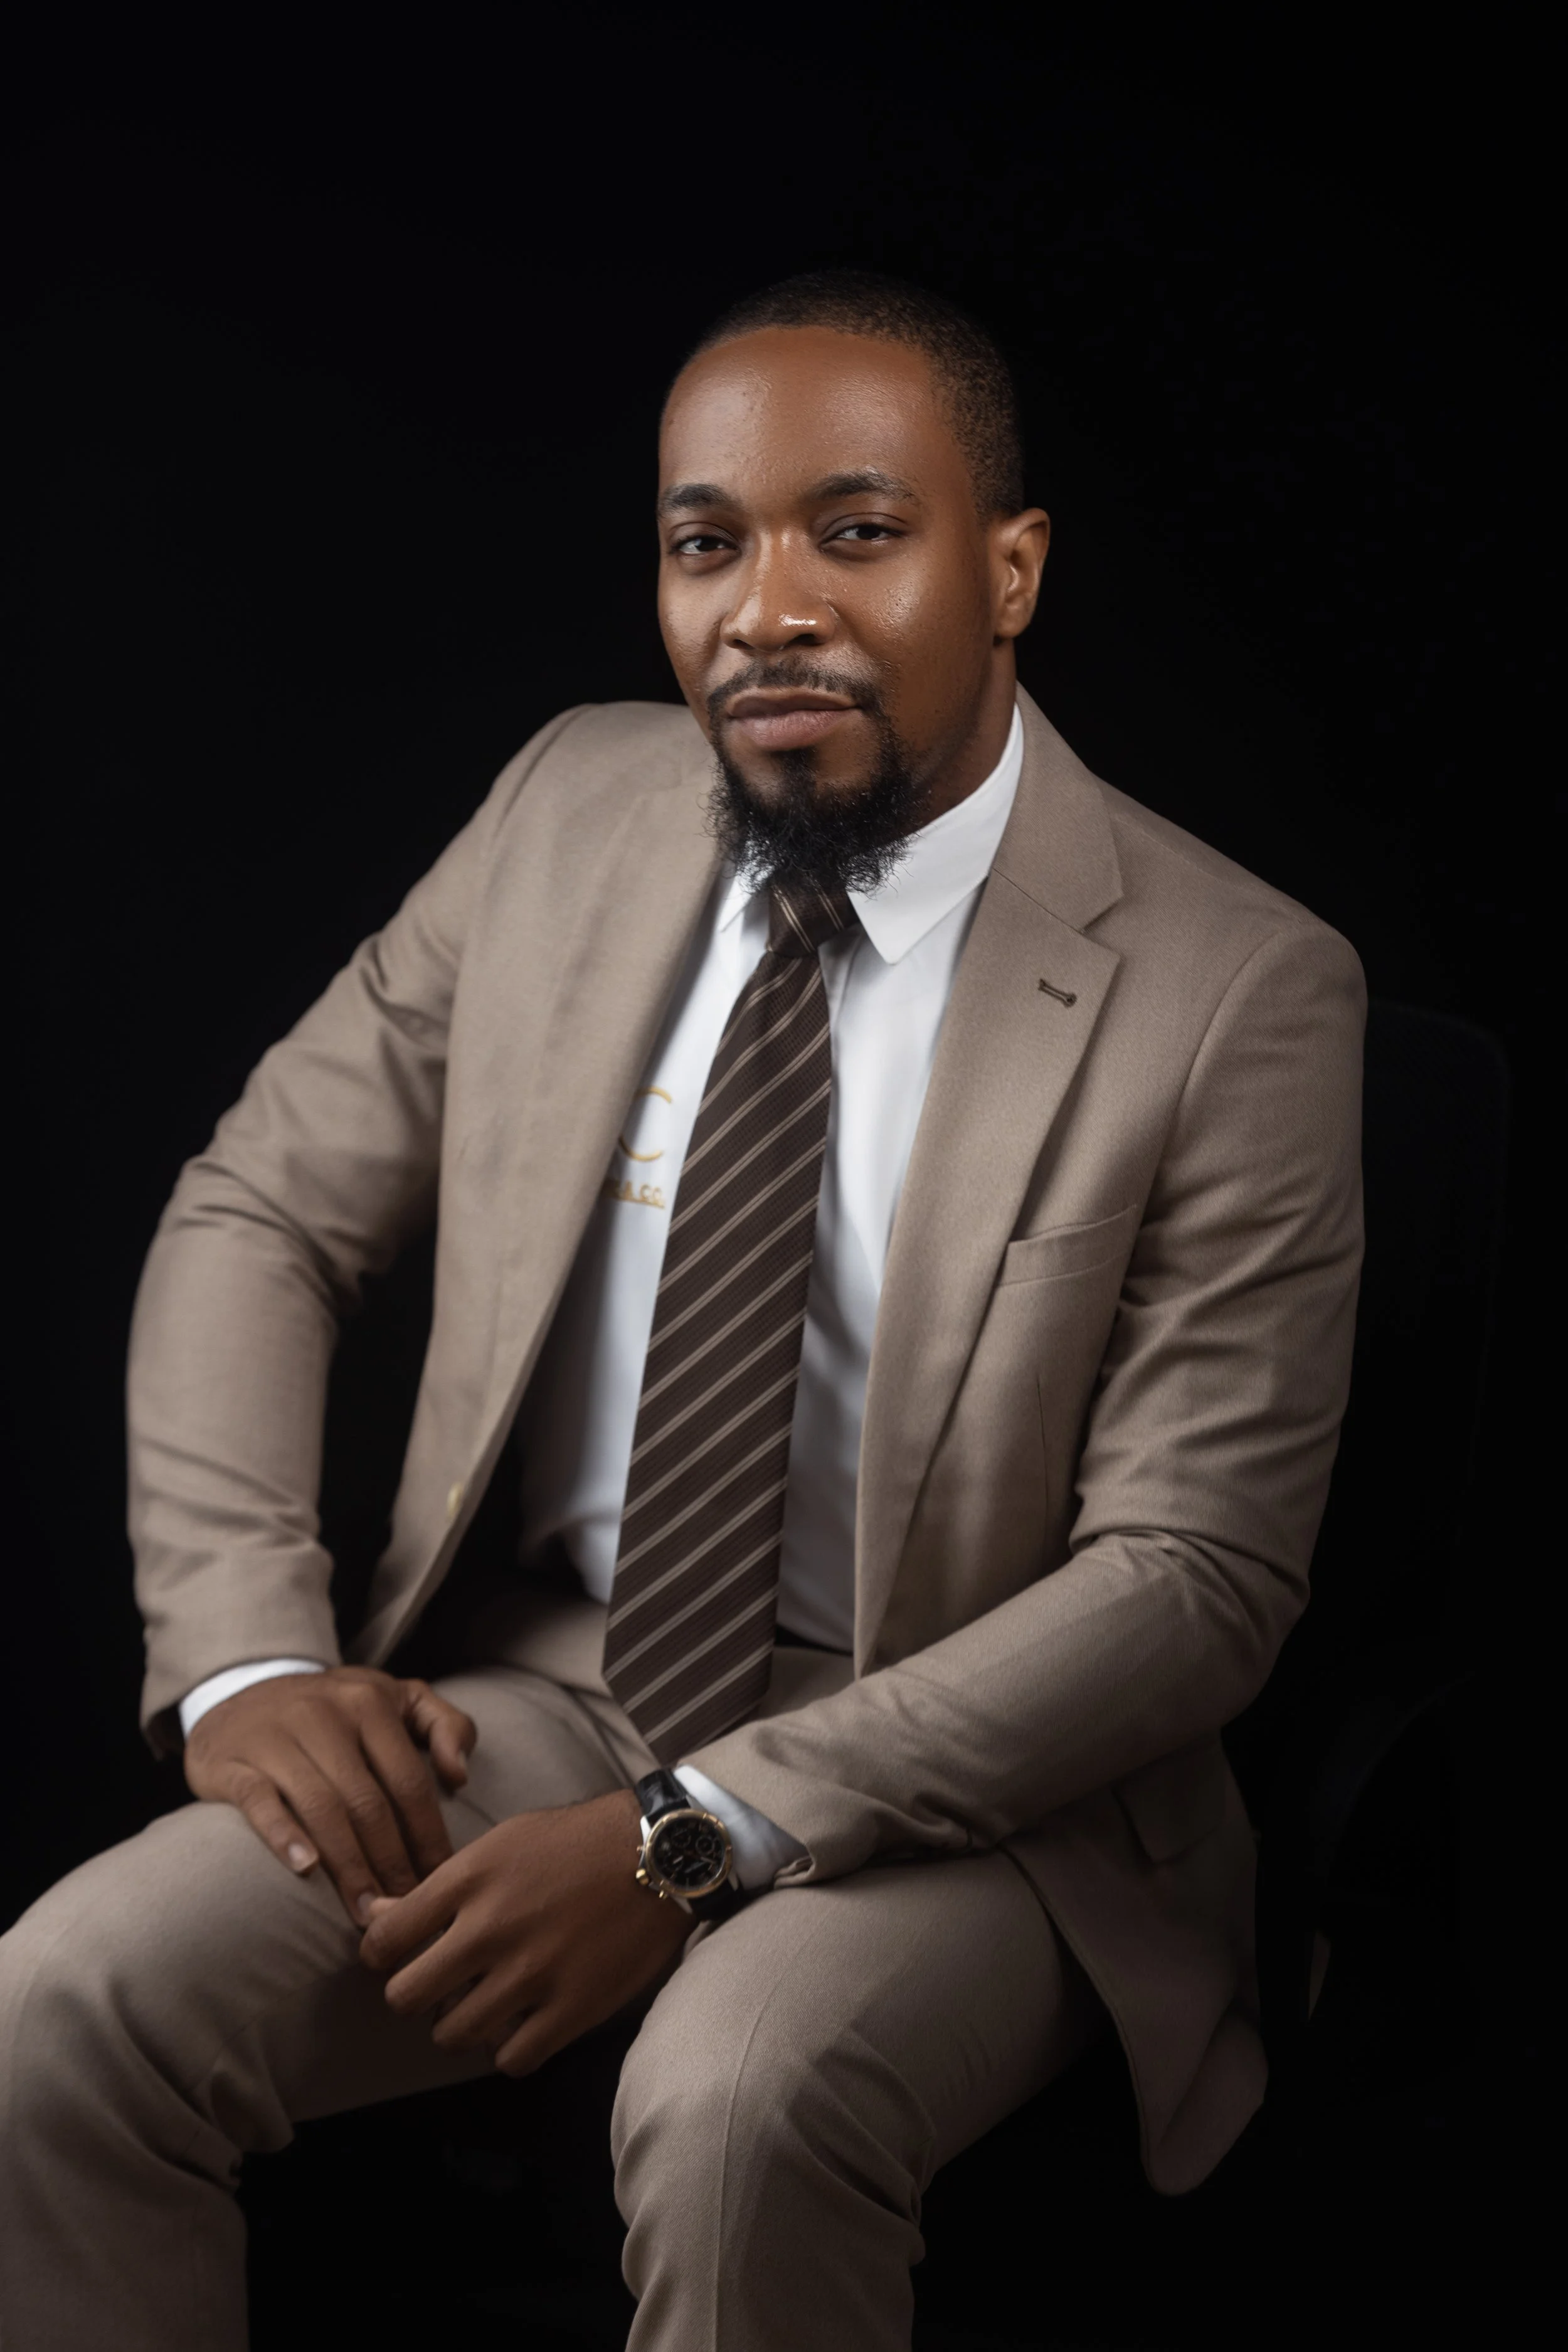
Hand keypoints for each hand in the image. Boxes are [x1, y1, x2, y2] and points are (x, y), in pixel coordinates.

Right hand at [184, 1665, 476, 1924]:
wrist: (242, 1692)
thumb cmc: (335, 1709)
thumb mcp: (396, 1698)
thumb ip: (444, 1724)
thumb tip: (460, 1776)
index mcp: (369, 1702)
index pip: (408, 1780)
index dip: (428, 1835)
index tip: (441, 1879)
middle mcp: (323, 1715)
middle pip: (367, 1802)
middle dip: (391, 1863)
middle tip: (404, 1909)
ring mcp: (275, 1738)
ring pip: (321, 1808)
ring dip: (349, 1866)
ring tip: (365, 1913)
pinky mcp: (232, 1763)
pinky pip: (259, 1801)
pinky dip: (284, 1835)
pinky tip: (306, 1869)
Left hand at [358, 1789, 691, 2075]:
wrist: (659, 1854)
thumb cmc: (574, 1843)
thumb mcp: (500, 1844)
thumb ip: (439, 1886)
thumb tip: (374, 1916)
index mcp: (470, 1879)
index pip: (383, 1940)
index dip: (378, 1955)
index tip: (396, 1956)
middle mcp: (493, 1928)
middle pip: (406, 1997)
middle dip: (413, 1995)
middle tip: (438, 1985)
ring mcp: (532, 1974)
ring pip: (452, 2035)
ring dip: (459, 2024)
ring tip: (482, 2002)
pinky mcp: (571, 2010)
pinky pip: (510, 2060)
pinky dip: (509, 2047)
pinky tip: (522, 2022)